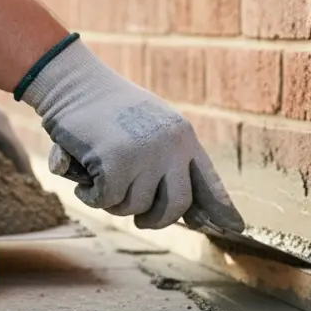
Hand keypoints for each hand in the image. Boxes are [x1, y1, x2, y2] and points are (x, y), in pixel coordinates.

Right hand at [20, 38, 244, 231]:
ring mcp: (145, 154)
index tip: (236, 228)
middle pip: (176, 205)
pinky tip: (83, 177)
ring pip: (135, 206)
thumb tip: (190, 214)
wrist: (75, 82)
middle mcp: (171, 146)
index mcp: (183, 137)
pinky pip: (107, 201)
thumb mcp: (150, 128)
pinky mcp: (116, 163)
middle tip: (141, 221)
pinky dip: (91, 195)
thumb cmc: (107, 108)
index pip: (209, 181)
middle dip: (157, 220)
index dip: (221, 209)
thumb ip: (168, 162)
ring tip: (100, 175)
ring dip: (113, 201)